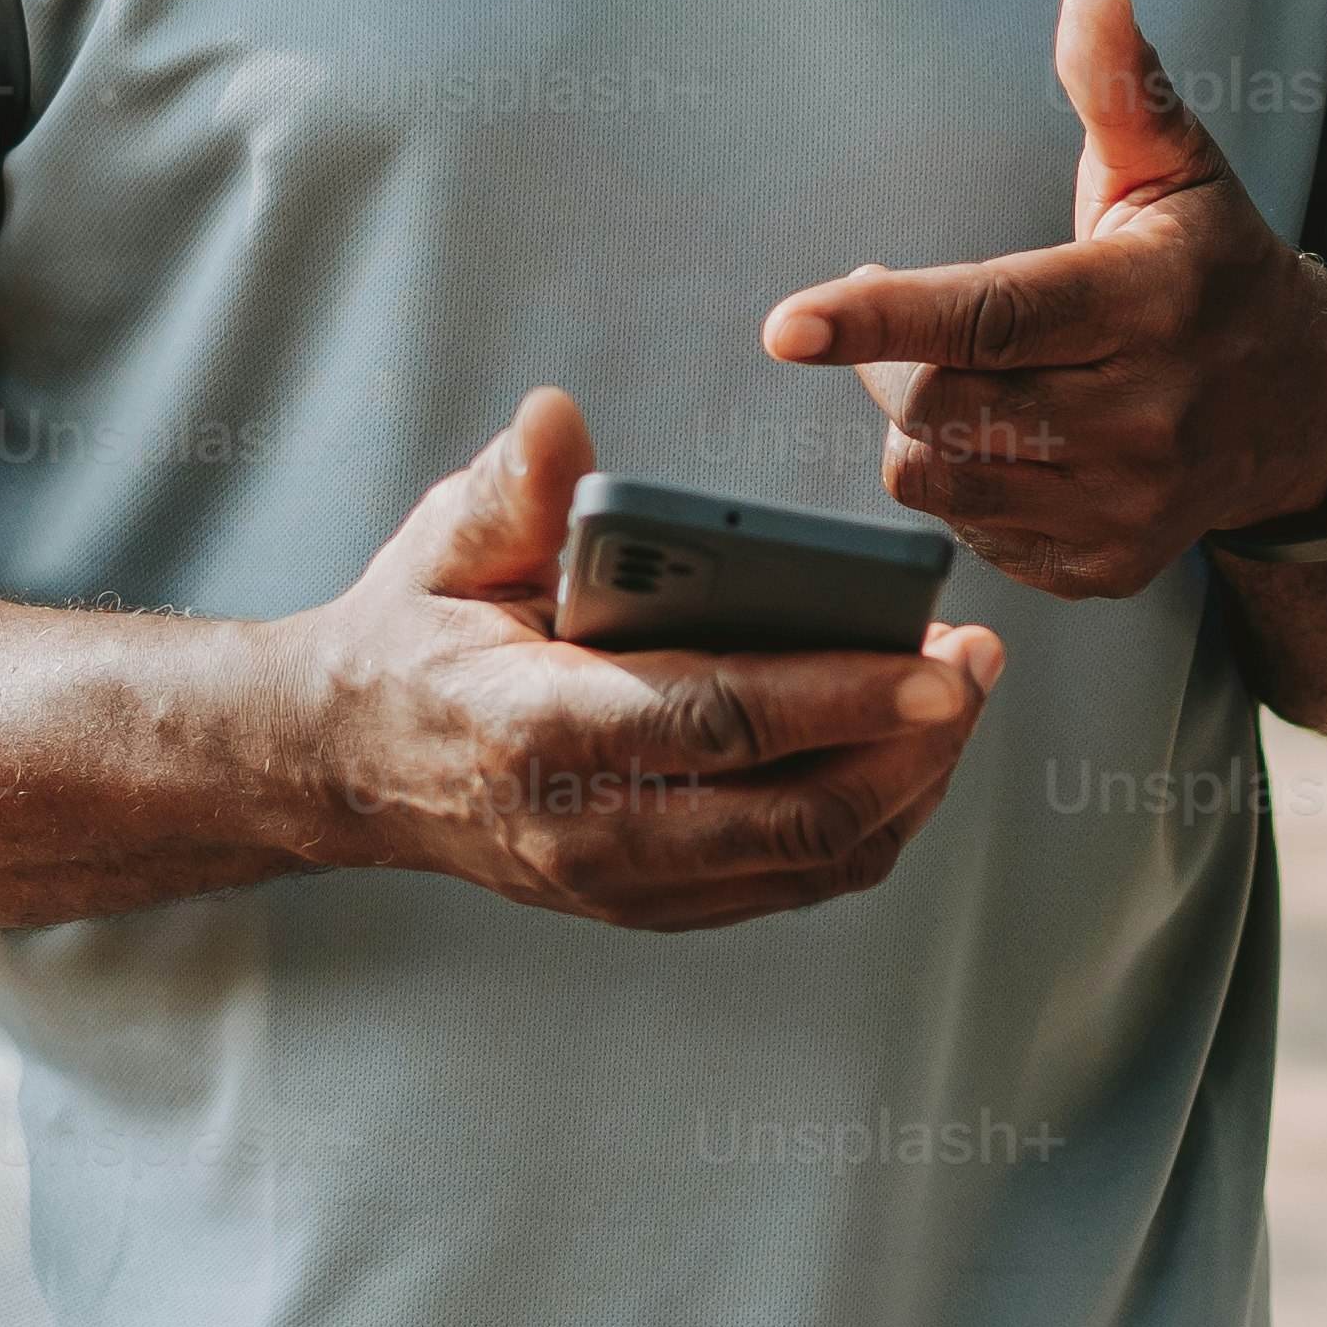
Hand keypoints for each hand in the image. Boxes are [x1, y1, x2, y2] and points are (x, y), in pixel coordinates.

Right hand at [297, 386, 1007, 930]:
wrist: (348, 767)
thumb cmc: (416, 633)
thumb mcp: (442, 544)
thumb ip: (509, 490)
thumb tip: (555, 423)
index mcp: (540, 728)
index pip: (718, 722)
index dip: (840, 695)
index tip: (941, 662)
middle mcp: (589, 827)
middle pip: (793, 814)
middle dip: (911, 746)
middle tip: (978, 665)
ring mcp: (625, 882)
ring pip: (810, 860)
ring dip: (906, 785)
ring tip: (960, 696)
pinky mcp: (652, 904)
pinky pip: (792, 881)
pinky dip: (869, 822)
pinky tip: (907, 750)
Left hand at [762, 0, 1326, 603]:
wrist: (1303, 410)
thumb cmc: (1213, 269)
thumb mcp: (1175, 168)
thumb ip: (1118, 83)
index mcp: (1143, 304)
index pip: (989, 315)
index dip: (880, 318)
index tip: (786, 327)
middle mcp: (1139, 416)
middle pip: (938, 406)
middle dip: (897, 361)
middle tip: (916, 321)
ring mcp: (1123, 504)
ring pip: (937, 477)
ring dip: (922, 424)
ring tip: (970, 378)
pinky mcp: (1103, 566)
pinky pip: (971, 532)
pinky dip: (968, 483)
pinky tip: (1017, 440)